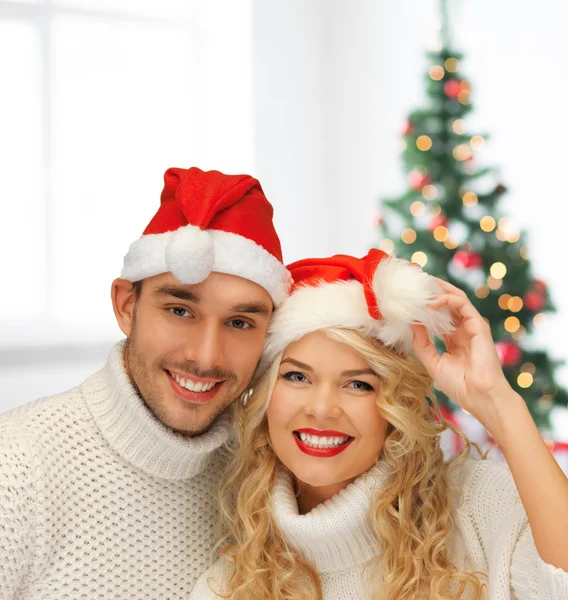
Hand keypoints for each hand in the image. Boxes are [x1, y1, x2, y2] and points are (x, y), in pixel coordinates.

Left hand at [411, 278, 514, 432]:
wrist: (479, 397)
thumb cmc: (459, 384)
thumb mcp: (432, 362)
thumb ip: (421, 342)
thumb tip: (412, 322)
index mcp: (454, 338)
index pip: (439, 315)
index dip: (426, 305)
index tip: (410, 296)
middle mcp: (463, 330)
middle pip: (448, 303)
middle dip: (433, 291)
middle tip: (416, 281)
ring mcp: (472, 327)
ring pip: (457, 299)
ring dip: (439, 290)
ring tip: (422, 284)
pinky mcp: (479, 326)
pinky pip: (463, 306)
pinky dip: (448, 299)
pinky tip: (433, 301)